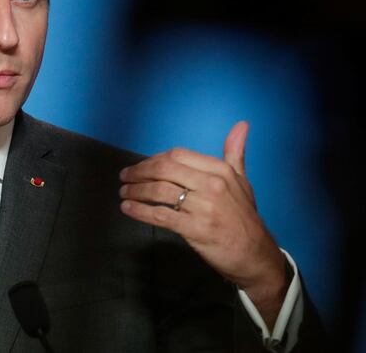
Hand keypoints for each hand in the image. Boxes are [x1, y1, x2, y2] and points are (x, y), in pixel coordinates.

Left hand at [119, 122, 288, 327]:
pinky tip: (128, 208)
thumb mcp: (242, 182)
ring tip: (123, 192)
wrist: (256, 254)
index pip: (177, 155)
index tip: (142, 166)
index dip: (153, 159)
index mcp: (220, 170)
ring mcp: (203, 207)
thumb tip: (241, 124)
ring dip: (135, 191)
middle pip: (164, 170)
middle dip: (139, 172)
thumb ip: (235, 153)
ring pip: (159, 191)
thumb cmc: (244, 217)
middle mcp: (212, 185)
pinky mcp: (195, 228)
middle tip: (124, 177)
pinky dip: (139, 210)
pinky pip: (160, 215)